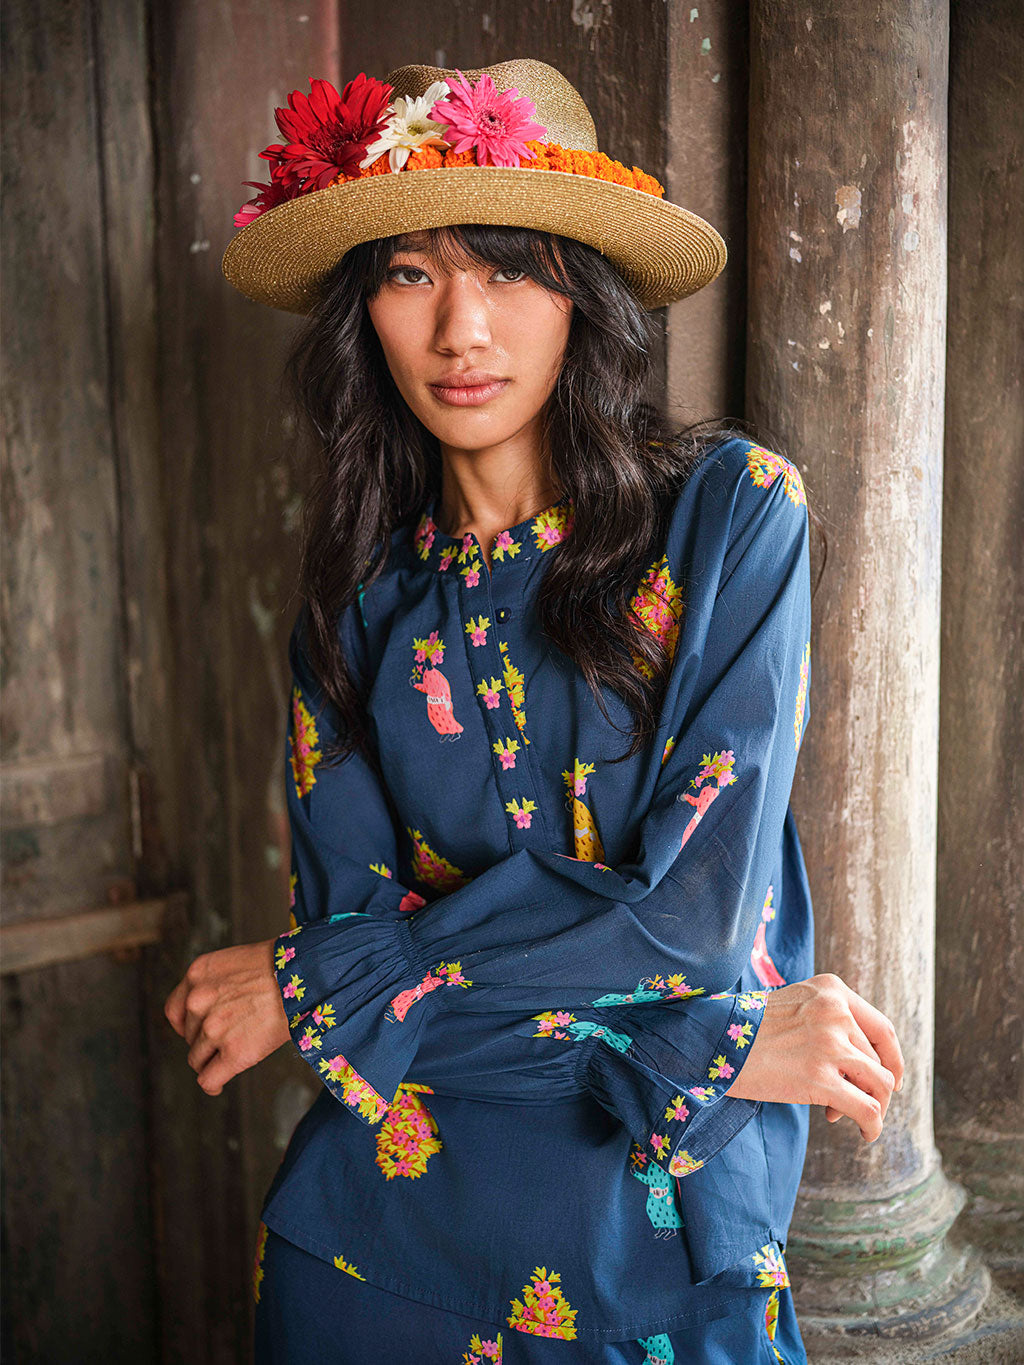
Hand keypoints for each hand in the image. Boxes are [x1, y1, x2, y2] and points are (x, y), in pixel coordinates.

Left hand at [163, 938, 291, 1094]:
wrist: (307, 976)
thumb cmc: (282, 967)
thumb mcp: (236, 962)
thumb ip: (217, 983)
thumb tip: (212, 1009)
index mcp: (197, 974)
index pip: (174, 1011)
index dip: (187, 1024)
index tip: (200, 1030)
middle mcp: (198, 1001)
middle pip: (188, 1036)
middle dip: (205, 1040)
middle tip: (231, 1037)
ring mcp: (214, 1029)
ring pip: (197, 1059)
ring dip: (212, 1060)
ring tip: (231, 1056)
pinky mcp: (233, 1052)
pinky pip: (208, 1079)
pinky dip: (213, 1084)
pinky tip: (219, 1084)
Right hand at [725, 973, 904, 1141]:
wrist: (713, 1040)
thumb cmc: (749, 1028)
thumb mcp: (795, 1004)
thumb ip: (829, 1019)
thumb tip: (864, 1061)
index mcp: (832, 990)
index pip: (883, 1029)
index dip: (893, 1059)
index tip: (891, 1080)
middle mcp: (835, 1012)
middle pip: (879, 1060)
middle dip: (872, 1087)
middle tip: (852, 1101)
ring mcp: (829, 1044)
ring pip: (879, 1084)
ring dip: (873, 1106)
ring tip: (853, 1119)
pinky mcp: (820, 1078)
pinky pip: (867, 1108)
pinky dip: (873, 1125)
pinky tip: (866, 1134)